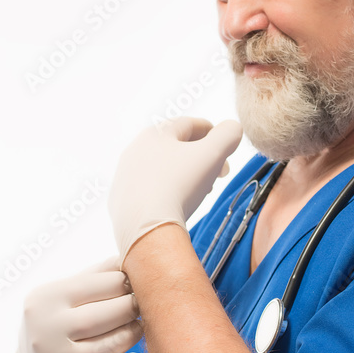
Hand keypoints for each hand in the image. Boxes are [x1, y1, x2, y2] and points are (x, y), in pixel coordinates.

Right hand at [14, 255, 143, 352]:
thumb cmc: (60, 318)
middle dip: (130, 308)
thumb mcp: (65, 292)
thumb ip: (96, 274)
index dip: (125, 283)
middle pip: (102, 316)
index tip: (139, 283)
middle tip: (144, 305)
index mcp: (46, 298)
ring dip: (130, 335)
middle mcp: (46, 330)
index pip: (97, 285)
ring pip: (105, 348)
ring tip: (140, 327)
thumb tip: (131, 251)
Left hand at [108, 116, 242, 269]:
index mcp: (155, 133)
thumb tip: (232, 128)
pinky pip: (148, 190)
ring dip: (184, 175)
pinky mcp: (120, 201)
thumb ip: (228, 135)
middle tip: (218, 173)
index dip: (213, 133)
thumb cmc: (180, 186)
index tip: (225, 146)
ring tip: (200, 190)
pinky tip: (175, 205)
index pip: (189, 124)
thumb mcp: (213, 154)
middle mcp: (134, 150)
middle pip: (175, 147)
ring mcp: (124, 176)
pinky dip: (165, 192)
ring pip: (161, 169)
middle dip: (200, 157)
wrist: (146, 228)